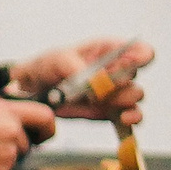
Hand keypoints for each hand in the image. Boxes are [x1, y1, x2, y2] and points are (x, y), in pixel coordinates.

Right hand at [0, 97, 56, 169]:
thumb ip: (5, 111)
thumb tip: (23, 120)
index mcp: (6, 109)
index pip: (45, 116)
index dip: (47, 128)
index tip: (43, 134)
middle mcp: (11, 129)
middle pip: (29, 143)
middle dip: (16, 147)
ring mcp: (7, 151)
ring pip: (16, 159)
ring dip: (1, 159)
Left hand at [10, 37, 152, 124]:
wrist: (31, 90)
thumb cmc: (47, 66)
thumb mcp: (57, 59)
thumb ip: (75, 67)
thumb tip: (95, 82)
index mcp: (108, 51)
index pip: (139, 50)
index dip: (139, 57)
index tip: (126, 64)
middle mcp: (116, 71)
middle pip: (135, 75)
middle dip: (122, 81)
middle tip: (102, 85)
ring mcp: (114, 93)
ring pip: (135, 96)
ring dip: (125, 100)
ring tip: (104, 100)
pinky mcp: (108, 112)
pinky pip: (128, 117)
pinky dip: (130, 119)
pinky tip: (124, 119)